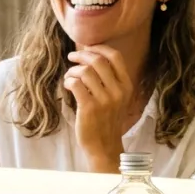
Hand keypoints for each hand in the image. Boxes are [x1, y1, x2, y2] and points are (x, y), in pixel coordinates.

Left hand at [64, 45, 135, 172]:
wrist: (104, 146)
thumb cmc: (107, 120)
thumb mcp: (117, 98)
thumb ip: (110, 79)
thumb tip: (91, 56)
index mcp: (126, 86)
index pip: (115, 57)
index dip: (99, 47)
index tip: (87, 48)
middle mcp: (118, 91)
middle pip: (98, 60)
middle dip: (82, 55)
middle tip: (72, 57)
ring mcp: (104, 100)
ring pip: (85, 71)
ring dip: (72, 70)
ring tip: (69, 76)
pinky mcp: (89, 107)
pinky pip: (75, 84)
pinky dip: (68, 81)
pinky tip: (68, 86)